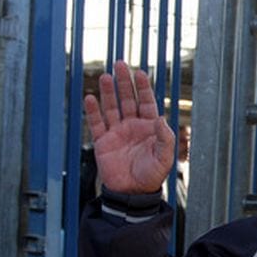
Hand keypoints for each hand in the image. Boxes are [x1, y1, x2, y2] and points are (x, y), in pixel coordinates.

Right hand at [83, 61, 175, 193]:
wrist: (132, 193)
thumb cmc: (151, 176)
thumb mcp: (164, 157)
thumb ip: (165, 137)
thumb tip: (161, 117)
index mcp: (149, 127)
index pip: (146, 101)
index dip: (143, 87)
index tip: (140, 72)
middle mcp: (132, 126)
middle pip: (127, 99)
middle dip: (124, 82)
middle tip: (120, 64)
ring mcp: (117, 132)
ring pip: (111, 107)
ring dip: (109, 92)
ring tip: (105, 77)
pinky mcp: (103, 142)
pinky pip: (96, 123)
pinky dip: (93, 111)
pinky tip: (90, 98)